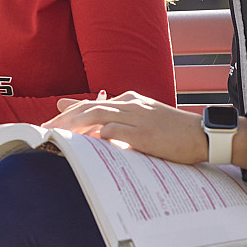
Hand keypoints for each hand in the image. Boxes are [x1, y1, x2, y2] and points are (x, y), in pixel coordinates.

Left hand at [41, 91, 210, 164]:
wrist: (202, 135)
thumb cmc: (173, 131)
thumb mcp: (145, 119)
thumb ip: (121, 119)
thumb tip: (98, 126)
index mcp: (130, 100)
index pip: (92, 104)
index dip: (69, 113)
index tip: (51, 123)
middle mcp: (130, 104)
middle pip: (89, 108)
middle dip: (64, 119)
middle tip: (44, 130)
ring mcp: (136, 117)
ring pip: (96, 116)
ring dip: (73, 126)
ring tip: (56, 136)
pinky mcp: (142, 133)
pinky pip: (112, 132)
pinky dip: (95, 138)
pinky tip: (81, 146)